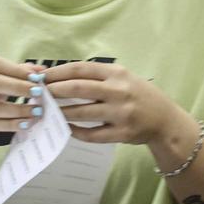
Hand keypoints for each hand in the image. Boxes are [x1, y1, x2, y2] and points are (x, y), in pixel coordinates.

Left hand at [38, 61, 189, 151]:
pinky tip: (66, 129)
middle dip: (54, 90)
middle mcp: (119, 91)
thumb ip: (96, 77)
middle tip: (38, 94)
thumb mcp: (122, 78)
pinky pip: (93, 134)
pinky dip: (77, 132)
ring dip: (61, 112)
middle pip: (78, 88)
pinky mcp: (122, 133)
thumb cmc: (138, 95)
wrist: (165, 120)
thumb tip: (59, 76)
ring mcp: (121, 113)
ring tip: (47, 112)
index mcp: (117, 73)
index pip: (81, 69)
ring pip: (83, 112)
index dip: (57, 72)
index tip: (40, 76)